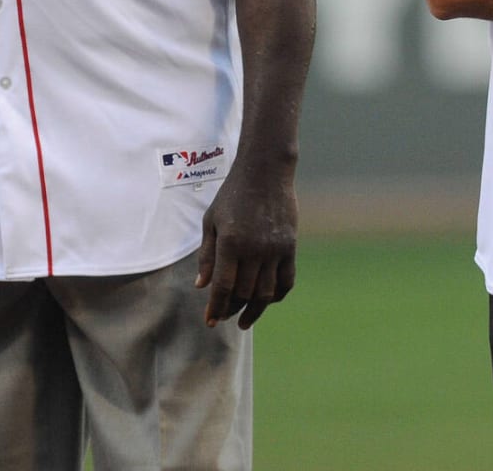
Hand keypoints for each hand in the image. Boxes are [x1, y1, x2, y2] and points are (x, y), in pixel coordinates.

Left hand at [194, 165, 297, 329]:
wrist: (266, 172)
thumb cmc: (233, 194)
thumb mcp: (211, 221)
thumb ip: (207, 254)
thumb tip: (202, 285)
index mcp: (231, 243)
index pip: (223, 287)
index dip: (216, 308)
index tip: (210, 321)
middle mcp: (255, 249)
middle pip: (244, 293)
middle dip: (231, 310)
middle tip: (224, 316)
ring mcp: (275, 249)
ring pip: (266, 292)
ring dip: (254, 309)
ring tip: (245, 318)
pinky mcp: (290, 246)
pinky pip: (286, 280)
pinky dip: (277, 295)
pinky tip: (267, 300)